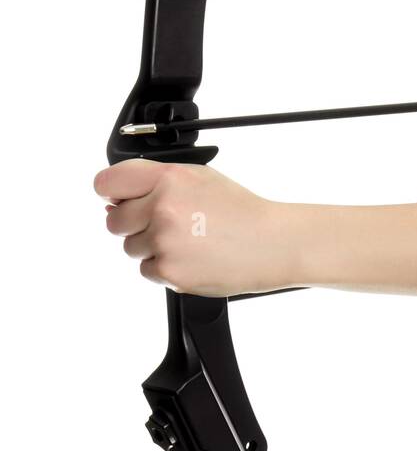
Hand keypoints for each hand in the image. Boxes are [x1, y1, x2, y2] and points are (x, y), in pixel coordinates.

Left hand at [95, 159, 293, 296]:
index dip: (111, 192)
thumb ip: (155, 183)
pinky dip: (166, 268)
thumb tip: (112, 202)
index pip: (108, 182)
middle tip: (171, 225)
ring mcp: (164, 241)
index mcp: (170, 178)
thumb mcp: (201, 179)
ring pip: (131, 248)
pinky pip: (147, 271)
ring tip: (191, 242)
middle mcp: (163, 208)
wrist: (274, 244)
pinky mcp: (169, 272)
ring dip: (153, 248)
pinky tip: (195, 258)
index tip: (118, 199)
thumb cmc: (242, 211)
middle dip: (135, 224)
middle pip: (114, 221)